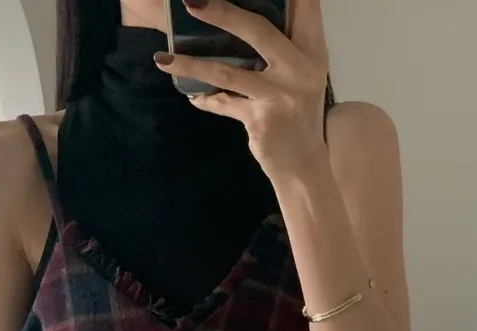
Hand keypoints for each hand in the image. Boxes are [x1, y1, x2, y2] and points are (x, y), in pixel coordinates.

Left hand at [156, 0, 329, 179]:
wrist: (305, 167)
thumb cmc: (299, 116)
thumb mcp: (301, 75)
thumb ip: (283, 47)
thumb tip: (238, 19)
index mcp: (313, 51)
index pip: (304, 5)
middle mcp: (300, 69)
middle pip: (257, 30)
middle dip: (222, 13)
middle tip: (191, 3)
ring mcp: (279, 96)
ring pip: (228, 72)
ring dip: (191, 65)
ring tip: (163, 59)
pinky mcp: (260, 120)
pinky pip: (224, 104)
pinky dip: (205, 100)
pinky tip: (191, 96)